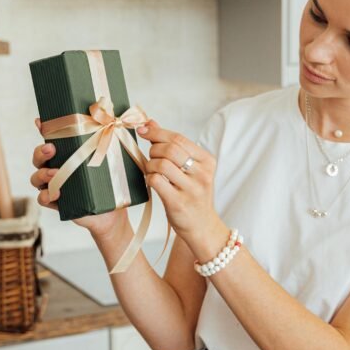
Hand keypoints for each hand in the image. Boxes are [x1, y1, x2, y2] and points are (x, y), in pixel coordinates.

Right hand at [31, 118, 126, 237]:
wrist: (113, 211)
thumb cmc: (110, 182)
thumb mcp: (111, 160)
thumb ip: (108, 140)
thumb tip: (114, 116)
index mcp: (67, 155)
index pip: (51, 139)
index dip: (43, 129)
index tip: (40, 121)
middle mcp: (56, 168)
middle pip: (38, 157)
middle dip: (41, 151)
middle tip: (51, 148)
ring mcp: (54, 185)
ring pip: (36, 177)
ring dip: (42, 174)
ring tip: (55, 173)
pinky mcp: (56, 203)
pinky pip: (42, 198)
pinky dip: (45, 196)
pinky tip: (54, 194)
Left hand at [136, 119, 216, 236]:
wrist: (202, 227)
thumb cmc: (192, 195)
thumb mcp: (189, 169)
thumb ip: (171, 145)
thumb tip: (150, 123)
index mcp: (207, 161)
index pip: (179, 138)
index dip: (157, 132)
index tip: (142, 130)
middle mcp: (202, 174)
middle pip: (170, 149)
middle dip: (153, 150)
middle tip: (151, 157)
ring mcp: (191, 189)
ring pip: (161, 164)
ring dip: (150, 165)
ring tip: (152, 171)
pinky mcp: (178, 203)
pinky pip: (156, 181)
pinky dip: (149, 178)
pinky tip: (152, 181)